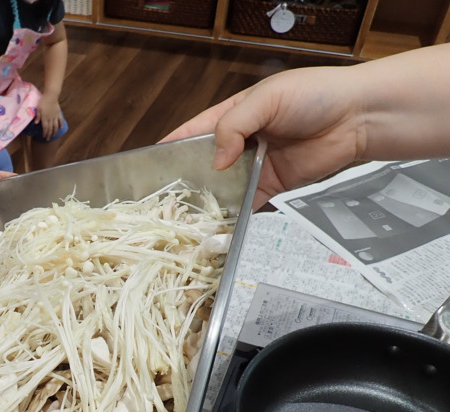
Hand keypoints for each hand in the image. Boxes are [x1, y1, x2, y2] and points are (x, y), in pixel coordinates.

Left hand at [35, 94, 61, 140]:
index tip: (44, 137)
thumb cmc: (43, 101)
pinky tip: (61, 128)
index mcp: (45, 118)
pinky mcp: (58, 113)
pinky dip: (61, 124)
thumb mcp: (38, 108)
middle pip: (50, 128)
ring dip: (55, 131)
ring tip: (54, 135)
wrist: (51, 96)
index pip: (45, 128)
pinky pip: (60, 120)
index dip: (45, 133)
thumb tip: (36, 123)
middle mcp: (51, 118)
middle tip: (48, 139)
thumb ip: (38, 116)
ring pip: (56, 126)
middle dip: (49, 134)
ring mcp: (55, 116)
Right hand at [160, 66, 365, 209]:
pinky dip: (235, 213)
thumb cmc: (314, 95)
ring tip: (189, 217)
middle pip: (203, 166)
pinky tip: (220, 223)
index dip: (170, 149)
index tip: (148, 167)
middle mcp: (238, 144)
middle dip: (186, 181)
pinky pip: (246, 203)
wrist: (356, 117)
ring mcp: (253, 167)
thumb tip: (216, 159)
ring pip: (222, 188)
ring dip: (209, 201)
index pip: (191, 133)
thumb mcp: (266, 99)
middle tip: (167, 200)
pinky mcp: (271, 187)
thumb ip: (235, 125)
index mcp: (230, 117)